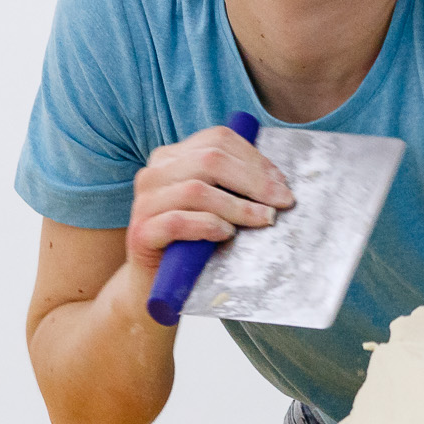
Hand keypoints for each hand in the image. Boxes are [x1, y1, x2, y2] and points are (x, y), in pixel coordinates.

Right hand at [125, 126, 294, 275]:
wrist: (155, 284)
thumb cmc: (191, 242)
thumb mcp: (212, 204)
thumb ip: (231, 184)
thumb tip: (278, 181)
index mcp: (171, 157)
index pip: (217, 140)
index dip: (254, 158)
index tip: (281, 182)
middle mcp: (153, 173)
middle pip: (211, 160)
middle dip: (254, 181)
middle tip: (282, 201)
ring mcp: (144, 203)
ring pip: (196, 191)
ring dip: (238, 206)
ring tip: (264, 219)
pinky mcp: (141, 233)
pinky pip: (177, 222)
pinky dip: (207, 225)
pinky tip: (226, 234)